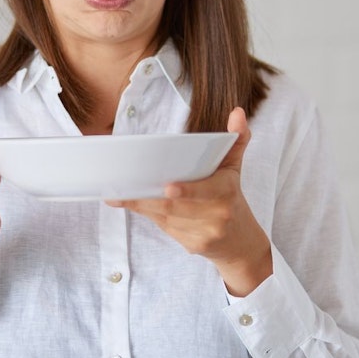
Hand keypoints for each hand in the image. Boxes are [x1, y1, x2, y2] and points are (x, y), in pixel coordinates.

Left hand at [106, 107, 272, 296]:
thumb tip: (237, 112)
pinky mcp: (192, 245)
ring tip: (118, 195)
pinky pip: (165, 227)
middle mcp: (217, 215)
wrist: (240, 242)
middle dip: (148, 199)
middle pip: (176, 206)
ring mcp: (204, 233)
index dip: (187, 191)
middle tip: (124, 188)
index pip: (207, 191)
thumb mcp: (234, 167)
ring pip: (166, 217)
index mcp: (226, 192)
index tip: (169, 187)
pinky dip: (148, 215)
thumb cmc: (231, 197)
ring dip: (142, 206)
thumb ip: (236, 138)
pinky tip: (130, 204)